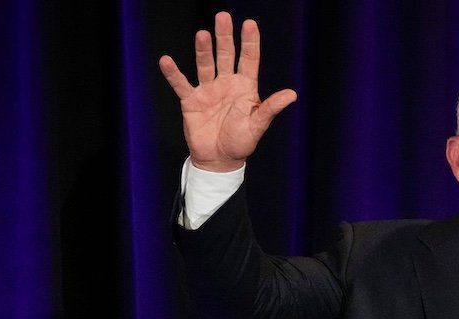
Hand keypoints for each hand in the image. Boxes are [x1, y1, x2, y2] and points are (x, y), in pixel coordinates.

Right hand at [159, 12, 296, 172]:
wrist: (219, 160)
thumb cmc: (241, 142)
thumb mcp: (257, 125)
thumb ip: (270, 108)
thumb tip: (292, 94)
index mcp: (245, 87)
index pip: (249, 59)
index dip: (249, 42)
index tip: (249, 24)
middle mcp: (226, 83)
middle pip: (225, 55)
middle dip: (224, 37)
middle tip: (222, 17)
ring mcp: (208, 90)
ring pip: (205, 65)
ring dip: (203, 50)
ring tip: (202, 34)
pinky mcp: (191, 101)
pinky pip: (181, 84)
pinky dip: (173, 74)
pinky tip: (166, 61)